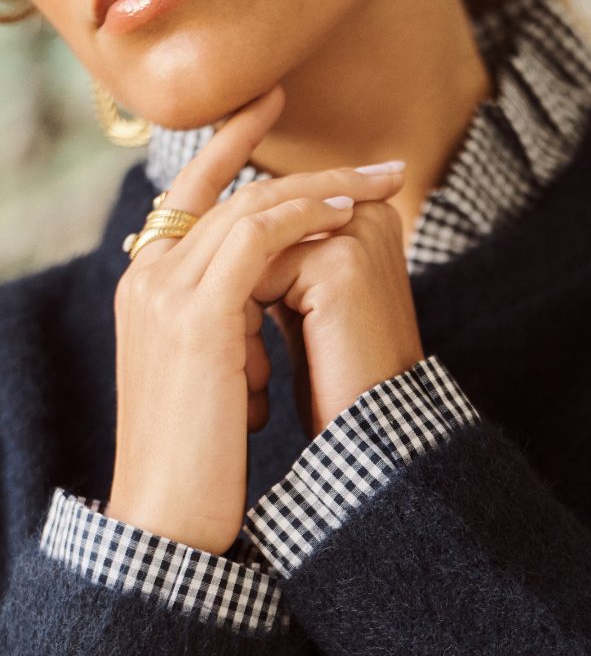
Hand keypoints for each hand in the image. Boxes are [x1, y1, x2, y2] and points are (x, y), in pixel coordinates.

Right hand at [105, 82, 408, 555]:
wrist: (166, 514)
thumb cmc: (197, 462)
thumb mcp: (210, 380)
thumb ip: (230, 334)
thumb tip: (269, 313)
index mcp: (148, 293)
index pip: (191, 202)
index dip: (238, 157)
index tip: (297, 141)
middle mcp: (147, 279)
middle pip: (228, 195)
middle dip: (305, 171)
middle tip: (374, 163)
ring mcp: (165, 293)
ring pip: (247, 207)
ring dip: (319, 189)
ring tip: (378, 184)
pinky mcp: (195, 316)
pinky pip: (255, 238)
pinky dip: (303, 219)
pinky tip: (347, 216)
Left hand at [258, 185, 425, 441]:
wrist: (372, 433)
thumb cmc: (336, 378)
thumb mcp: (304, 304)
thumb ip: (278, 258)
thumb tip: (211, 235)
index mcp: (363, 213)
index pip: (268, 221)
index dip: (239, 281)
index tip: (252, 349)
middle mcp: (367, 212)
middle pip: (258, 230)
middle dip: (234, 294)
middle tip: (249, 369)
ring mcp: (357, 232)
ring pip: (252, 250)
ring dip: (235, 311)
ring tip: (256, 378)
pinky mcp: (343, 261)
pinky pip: (258, 271)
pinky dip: (245, 322)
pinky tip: (262, 377)